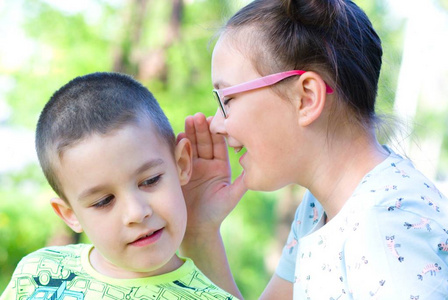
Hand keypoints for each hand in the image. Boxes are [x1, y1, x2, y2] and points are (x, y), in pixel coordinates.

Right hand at [177, 113, 246, 233]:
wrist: (196, 228)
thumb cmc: (216, 213)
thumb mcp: (232, 196)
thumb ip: (243, 181)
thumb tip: (255, 164)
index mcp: (220, 167)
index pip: (219, 145)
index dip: (216, 133)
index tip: (215, 120)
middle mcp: (207, 164)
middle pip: (204, 142)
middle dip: (201, 129)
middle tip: (198, 117)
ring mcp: (192, 167)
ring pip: (192, 146)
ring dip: (190, 133)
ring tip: (188, 120)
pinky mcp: (180, 172)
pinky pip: (179, 156)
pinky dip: (179, 146)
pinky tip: (178, 135)